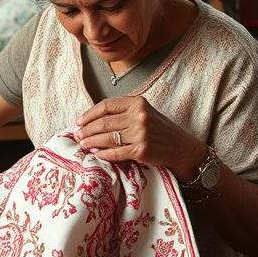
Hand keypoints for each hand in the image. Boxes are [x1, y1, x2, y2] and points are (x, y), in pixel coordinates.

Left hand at [75, 96, 206, 178]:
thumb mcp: (144, 112)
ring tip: (83, 144)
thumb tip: (92, 119)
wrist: (181, 147)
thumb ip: (122, 112)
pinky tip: (96, 154)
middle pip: (104, 122)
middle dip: (86, 130)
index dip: (89, 114)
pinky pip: (116, 152)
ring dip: (91, 142)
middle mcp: (139, 116)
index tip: (79, 121)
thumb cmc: (159, 129)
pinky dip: (103, 154)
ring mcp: (141, 133)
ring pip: (108, 138)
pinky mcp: (142, 150)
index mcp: (138, 102)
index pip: (106, 106)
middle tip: (76, 135)